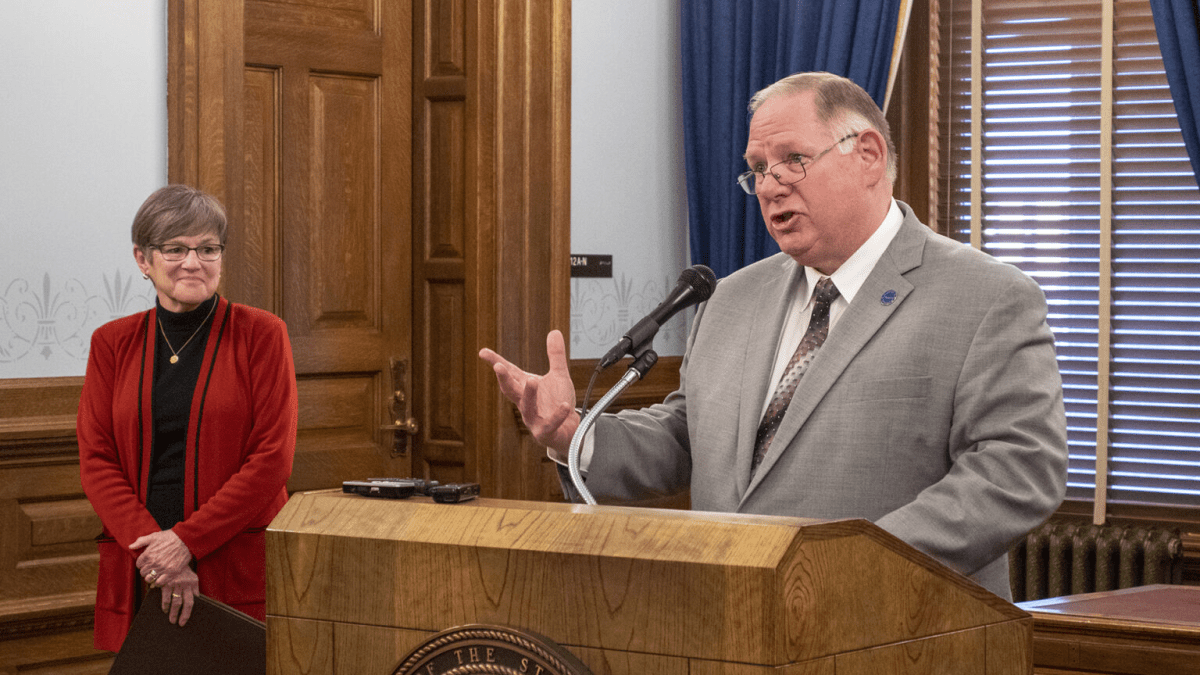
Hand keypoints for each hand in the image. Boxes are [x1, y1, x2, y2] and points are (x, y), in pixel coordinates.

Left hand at [131, 529, 192, 587]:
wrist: (186, 540)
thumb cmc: (170, 537)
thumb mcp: (154, 536)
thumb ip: (141, 541)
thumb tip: (130, 546)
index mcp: (148, 554)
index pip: (138, 564)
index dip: (142, 563)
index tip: (147, 561)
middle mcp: (154, 563)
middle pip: (143, 572)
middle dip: (146, 570)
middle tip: (151, 567)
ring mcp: (163, 569)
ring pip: (150, 579)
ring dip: (151, 576)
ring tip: (155, 573)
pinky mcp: (172, 572)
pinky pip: (160, 582)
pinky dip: (158, 582)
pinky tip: (160, 577)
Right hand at [159, 566, 199, 626]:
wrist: (171, 557)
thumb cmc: (182, 571)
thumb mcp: (191, 577)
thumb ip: (194, 588)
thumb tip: (197, 599)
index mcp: (193, 583)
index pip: (193, 600)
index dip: (189, 611)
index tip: (186, 620)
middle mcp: (186, 584)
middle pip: (186, 603)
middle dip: (183, 615)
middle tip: (180, 623)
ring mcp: (176, 584)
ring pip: (176, 602)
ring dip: (173, 613)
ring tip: (172, 620)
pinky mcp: (167, 583)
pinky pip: (166, 597)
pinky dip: (165, 605)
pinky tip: (164, 610)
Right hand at [479, 330, 578, 456]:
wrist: (570, 430)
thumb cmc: (559, 403)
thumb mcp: (559, 376)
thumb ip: (555, 355)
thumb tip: (554, 331)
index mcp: (525, 387)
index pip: (509, 373)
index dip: (496, 362)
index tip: (483, 352)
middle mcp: (525, 403)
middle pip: (511, 390)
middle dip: (504, 379)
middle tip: (498, 366)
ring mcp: (533, 419)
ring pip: (527, 407)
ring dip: (529, 394)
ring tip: (532, 381)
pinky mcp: (545, 432)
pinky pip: (550, 424)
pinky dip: (557, 415)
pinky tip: (565, 406)